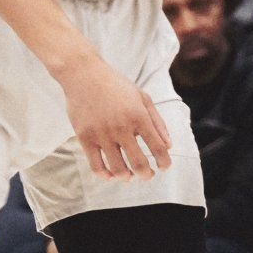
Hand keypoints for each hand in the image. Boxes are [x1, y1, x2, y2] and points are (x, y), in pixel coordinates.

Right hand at [57, 55, 171, 180]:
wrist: (83, 74)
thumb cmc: (115, 85)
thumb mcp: (142, 97)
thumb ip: (157, 122)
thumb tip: (168, 146)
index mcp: (138, 116)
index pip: (157, 148)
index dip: (164, 162)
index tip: (163, 167)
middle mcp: (121, 127)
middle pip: (139, 164)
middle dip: (147, 175)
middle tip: (147, 175)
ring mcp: (102, 134)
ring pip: (118, 169)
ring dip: (127, 177)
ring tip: (129, 176)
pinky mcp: (85, 137)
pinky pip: (96, 166)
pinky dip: (105, 175)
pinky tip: (110, 175)